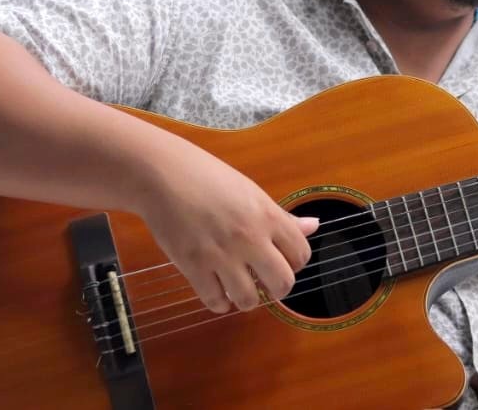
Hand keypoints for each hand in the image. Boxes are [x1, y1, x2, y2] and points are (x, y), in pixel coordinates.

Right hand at [133, 145, 318, 313]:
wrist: (163, 175)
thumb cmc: (208, 177)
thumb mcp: (251, 192)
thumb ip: (281, 216)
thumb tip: (313, 226)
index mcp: (268, 215)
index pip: (301, 254)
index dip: (295, 262)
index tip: (284, 261)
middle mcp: (249, 238)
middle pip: (282, 284)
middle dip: (277, 289)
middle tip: (265, 283)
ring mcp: (221, 255)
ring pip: (249, 300)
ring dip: (247, 299)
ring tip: (241, 289)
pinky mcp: (193, 267)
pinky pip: (215, 301)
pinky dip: (219, 303)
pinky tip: (218, 292)